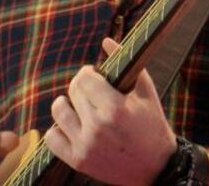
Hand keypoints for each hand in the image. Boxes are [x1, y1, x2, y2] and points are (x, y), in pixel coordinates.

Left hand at [44, 38, 177, 184]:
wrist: (156, 168)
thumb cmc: (153, 125)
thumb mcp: (146, 92)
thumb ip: (126, 63)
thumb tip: (105, 41)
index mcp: (115, 108)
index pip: (85, 78)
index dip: (90, 72)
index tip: (96, 75)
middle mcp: (97, 128)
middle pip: (73, 91)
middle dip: (82, 86)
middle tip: (93, 92)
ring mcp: (85, 146)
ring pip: (58, 111)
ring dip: (67, 104)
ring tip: (80, 106)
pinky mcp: (78, 161)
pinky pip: (52, 137)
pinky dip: (59, 129)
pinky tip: (73, 126)